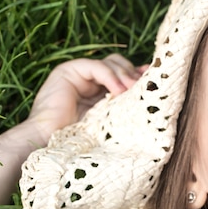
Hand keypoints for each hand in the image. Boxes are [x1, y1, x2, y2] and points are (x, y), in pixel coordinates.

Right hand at [0, 54, 145, 208]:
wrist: (51, 145)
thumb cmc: (83, 139)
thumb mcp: (113, 117)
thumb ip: (126, 102)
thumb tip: (150, 90)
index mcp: (100, 89)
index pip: (124, 73)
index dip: (139, 74)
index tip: (156, 79)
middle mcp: (89, 79)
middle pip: (120, 63)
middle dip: (134, 74)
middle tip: (144, 87)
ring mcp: (78, 73)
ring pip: (111, 62)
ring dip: (125, 75)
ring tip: (133, 90)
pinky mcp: (67, 72)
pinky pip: (96, 66)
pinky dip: (111, 77)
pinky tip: (120, 91)